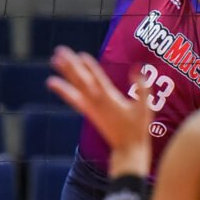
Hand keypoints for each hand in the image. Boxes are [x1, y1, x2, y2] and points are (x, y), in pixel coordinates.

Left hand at [47, 47, 151, 175]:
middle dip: (70, 65)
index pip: (98, 80)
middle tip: (59, 51)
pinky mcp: (88, 112)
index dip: (90, 68)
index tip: (81, 56)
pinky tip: (56, 83)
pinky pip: (73, 98)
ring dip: (64, 73)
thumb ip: (143, 89)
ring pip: (74, 87)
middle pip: (81, 80)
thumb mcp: (144, 108)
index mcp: (110, 100)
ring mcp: (91, 108)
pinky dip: (64, 90)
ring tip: (54, 61)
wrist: (126, 149)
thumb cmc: (137, 128)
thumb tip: (137, 69)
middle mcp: (96, 102)